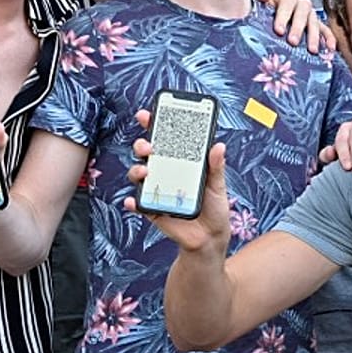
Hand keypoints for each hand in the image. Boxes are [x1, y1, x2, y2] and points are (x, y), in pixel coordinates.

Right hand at [125, 110, 231, 254]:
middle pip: (147, 153)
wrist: (210, 238)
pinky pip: (138, 204)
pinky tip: (133, 201)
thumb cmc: (214, 207)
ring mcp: (156, 190)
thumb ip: (216, 166)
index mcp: (181, 162)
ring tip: (146, 171)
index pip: (165, 139)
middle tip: (149, 146)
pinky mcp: (152, 209)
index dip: (154, 125)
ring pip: (138, 174)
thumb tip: (219, 146)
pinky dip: (133, 202)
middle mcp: (165, 172)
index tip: (147, 115)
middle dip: (143, 145)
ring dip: (137, 170)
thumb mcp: (218, 184)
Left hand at [254, 0, 332, 54]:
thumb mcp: (258, 5)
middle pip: (304, 11)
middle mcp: (301, 4)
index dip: (284, 14)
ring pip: (315, 22)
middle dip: (298, 27)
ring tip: (311, 50)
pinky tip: (330, 49)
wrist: (267, 25)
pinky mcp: (318, 27)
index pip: (288, 1)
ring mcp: (311, 16)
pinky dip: (329, 39)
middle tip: (292, 42)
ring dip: (314, 36)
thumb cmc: (263, 15)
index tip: (278, 31)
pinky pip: (326, 31)